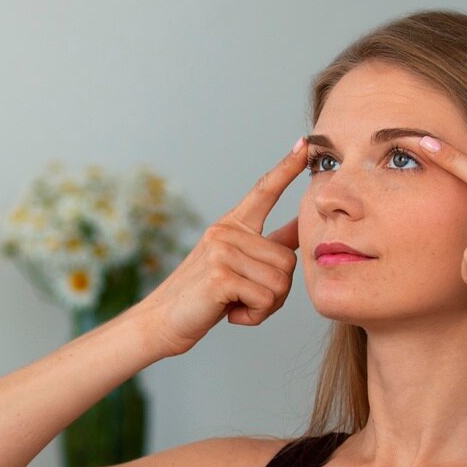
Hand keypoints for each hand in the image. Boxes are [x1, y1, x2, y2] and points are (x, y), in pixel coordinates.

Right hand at [134, 138, 305, 357]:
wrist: (161, 321)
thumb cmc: (202, 298)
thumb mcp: (234, 264)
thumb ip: (265, 247)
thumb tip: (301, 229)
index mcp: (231, 225)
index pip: (264, 191)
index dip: (286, 169)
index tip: (304, 145)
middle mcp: (226, 231)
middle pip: (289, 261)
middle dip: (276, 291)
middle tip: (246, 298)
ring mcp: (222, 251)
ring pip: (281, 283)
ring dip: (266, 306)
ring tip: (236, 304)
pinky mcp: (221, 275)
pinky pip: (265, 299)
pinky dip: (254, 316)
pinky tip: (230, 313)